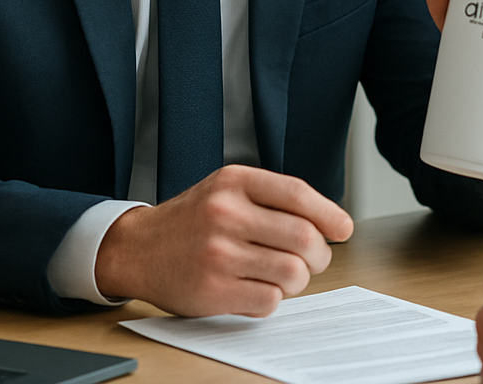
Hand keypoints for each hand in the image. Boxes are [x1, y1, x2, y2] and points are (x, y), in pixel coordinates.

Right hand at [94, 164, 353, 316]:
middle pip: (302, 236)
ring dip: (300, 279)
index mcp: (235, 181)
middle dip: (320, 253)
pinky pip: (269, 300)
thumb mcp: (228, 189)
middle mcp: (226, 214)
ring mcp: (218, 253)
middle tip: (316, 258)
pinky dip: (273, 298)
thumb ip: (273, 197)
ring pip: (292, 272)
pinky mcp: (212, 291)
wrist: (139, 247)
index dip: (329, 212)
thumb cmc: (194, 218)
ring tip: (287, 275)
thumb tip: (330, 221)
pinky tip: (259, 287)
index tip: (343, 227)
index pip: (297, 194)